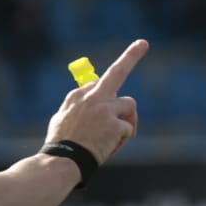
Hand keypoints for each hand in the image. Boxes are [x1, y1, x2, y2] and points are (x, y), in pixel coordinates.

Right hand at [46, 40, 147, 162]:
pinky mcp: (116, 124)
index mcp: (77, 95)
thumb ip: (77, 105)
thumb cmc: (62, 144)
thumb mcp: (62, 118)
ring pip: (129, 105)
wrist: (62, 161)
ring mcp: (105, 109)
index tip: (119, 74)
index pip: (99, 82)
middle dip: (131, 56)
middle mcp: (92, 97)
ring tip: (115, 138)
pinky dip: (122, 140)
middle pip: (117, 72)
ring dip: (128, 121)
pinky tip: (109, 148)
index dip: (108, 94)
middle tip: (143, 44)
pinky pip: (129, 129)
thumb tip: (88, 94)